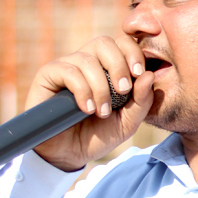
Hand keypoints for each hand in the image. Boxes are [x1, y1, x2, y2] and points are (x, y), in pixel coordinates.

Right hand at [25, 35, 154, 171]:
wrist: (69, 155)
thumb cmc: (98, 136)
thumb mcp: (127, 122)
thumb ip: (141, 101)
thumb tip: (149, 75)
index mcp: (108, 67)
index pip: (122, 43)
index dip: (133, 52)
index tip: (140, 74)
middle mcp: (87, 62)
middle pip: (104, 42)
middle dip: (118, 65)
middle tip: (124, 90)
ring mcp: (66, 66)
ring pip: (87, 59)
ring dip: (100, 87)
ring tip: (102, 112)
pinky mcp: (48, 74)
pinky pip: (68, 71)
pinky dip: (83, 90)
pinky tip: (87, 109)